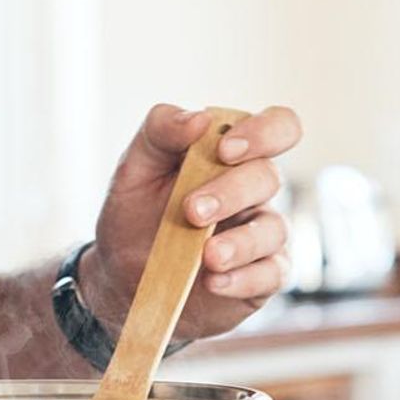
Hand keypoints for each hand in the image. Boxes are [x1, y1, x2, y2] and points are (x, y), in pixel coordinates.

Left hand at [87, 104, 301, 341]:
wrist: (122, 275)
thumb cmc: (136, 213)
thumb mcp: (134, 168)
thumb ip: (160, 131)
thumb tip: (200, 118)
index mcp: (232, 154)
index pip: (277, 127)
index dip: (263, 133)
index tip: (224, 151)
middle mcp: (254, 190)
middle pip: (268, 177)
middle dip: (231, 192)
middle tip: (192, 212)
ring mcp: (262, 233)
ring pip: (274, 229)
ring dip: (240, 242)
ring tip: (207, 256)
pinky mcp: (261, 276)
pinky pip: (271, 274)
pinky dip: (244, 278)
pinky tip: (213, 281)